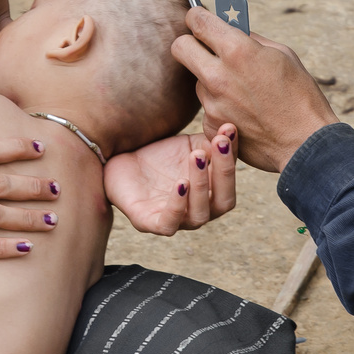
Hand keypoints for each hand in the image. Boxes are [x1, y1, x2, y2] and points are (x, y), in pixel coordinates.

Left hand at [104, 123, 237, 234]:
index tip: (229, 129)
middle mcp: (198, 211)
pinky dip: (177, 205)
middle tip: (219, 143)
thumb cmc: (160, 156)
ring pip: (199, 214)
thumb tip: (230, 129)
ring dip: (202, 184)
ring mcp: (175, 220)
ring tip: (197, 157)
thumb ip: (211, 142)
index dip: (232, 156)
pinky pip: (169, 224)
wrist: (121, 159)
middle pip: (223, 202)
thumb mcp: (189, 145)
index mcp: (211, 194)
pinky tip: (181, 183)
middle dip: (224, 172)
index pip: (230, 180)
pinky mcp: (149, 223)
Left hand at [171, 8, 337, 172]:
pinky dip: (220, 107)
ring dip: (211, 80)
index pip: (197, 20)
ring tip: (243, 92)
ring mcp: (211, 104)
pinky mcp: (210, 127)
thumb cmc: (300, 96)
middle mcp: (217, 75)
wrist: (305, 143)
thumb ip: (250, 40)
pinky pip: (207, 107)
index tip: (200, 19)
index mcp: (237, 50)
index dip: (197, 16)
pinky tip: (244, 113)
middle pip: (179, 47)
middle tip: (204, 48)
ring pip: (197, 80)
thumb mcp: (282, 54)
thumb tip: (230, 29)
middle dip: (189, 43)